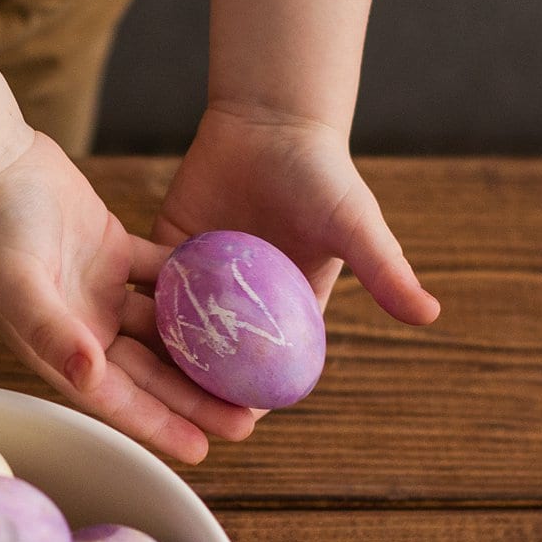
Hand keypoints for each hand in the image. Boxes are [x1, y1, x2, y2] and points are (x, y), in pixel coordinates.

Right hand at [0, 129, 252, 464]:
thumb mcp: (20, 285)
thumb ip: (53, 332)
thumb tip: (90, 377)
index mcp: (58, 348)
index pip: (117, 398)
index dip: (159, 424)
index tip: (202, 448)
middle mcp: (83, 328)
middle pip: (149, 372)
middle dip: (193, 398)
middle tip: (245, 420)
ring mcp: (101, 292)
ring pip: (162, 330)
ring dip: (202, 348)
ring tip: (248, 366)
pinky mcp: (115, 253)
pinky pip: (164, 277)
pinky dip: (194, 287)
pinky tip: (234, 296)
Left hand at [149, 103, 440, 423]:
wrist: (272, 119)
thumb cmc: (322, 172)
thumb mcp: (356, 224)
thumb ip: (386, 271)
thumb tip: (432, 316)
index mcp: (287, 307)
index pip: (267, 365)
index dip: (254, 396)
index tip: (239, 423)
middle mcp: (240, 303)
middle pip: (215, 359)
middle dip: (198, 391)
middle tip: (179, 423)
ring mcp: (202, 280)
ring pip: (176, 331)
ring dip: (158, 361)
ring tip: (138, 395)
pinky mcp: (166, 253)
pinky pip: (148, 291)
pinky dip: (133, 313)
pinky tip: (110, 341)